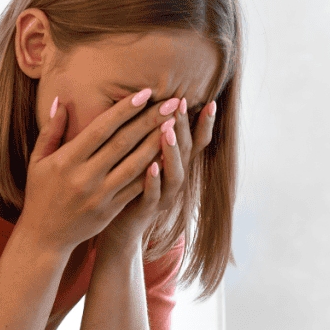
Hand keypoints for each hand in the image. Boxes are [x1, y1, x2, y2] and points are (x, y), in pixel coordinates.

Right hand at [19, 87, 180, 254]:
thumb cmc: (40, 194)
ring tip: (175, 124)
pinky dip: (153, 171)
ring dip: (157, 143)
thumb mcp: (38, 161)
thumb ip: (50, 131)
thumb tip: (62, 100)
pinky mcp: (110, 211)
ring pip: (134, 165)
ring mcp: (99, 196)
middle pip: (123, 143)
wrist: (43, 238)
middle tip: (171, 102)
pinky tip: (168, 156)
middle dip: (150, 120)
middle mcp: (84, 177)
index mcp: (66, 160)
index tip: (145, 93)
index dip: (125, 110)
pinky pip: (136, 188)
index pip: (101, 128)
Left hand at [95, 96, 216, 255]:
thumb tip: (155, 102)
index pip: (196, 142)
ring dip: (172, 152)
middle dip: (184, 127)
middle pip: (186, 152)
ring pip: (175, 174)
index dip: (205, 124)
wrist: (119, 227)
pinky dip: (154, 181)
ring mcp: (163, 197)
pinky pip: (153, 196)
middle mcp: (175, 180)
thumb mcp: (144, 157)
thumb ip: (152, 135)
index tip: (210, 102)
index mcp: (176, 165)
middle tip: (180, 103)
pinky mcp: (146, 211)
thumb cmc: (129, 184)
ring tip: (168, 130)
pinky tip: (151, 165)